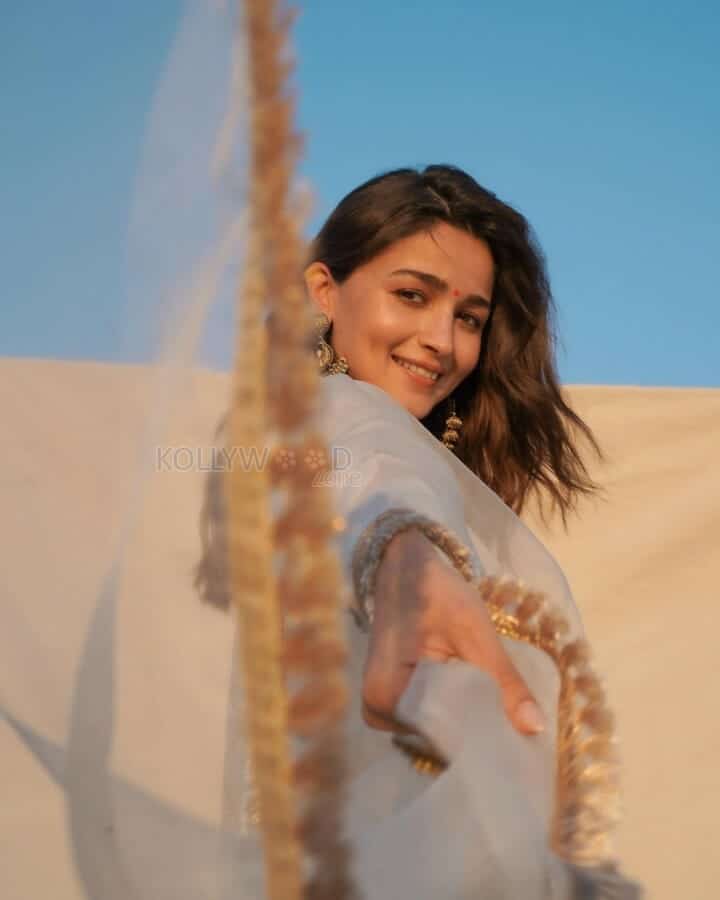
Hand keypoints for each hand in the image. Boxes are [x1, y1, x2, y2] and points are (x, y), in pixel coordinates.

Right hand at [362, 529, 545, 736]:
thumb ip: (504, 682)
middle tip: (519, 730)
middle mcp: (375, 710)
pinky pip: (427, 717)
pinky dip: (453, 711)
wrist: (404, 565)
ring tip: (503, 716)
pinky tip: (479, 704)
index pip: (441, 737)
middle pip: (436, 738)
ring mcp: (379, 705)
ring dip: (466, 722)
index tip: (520, 740)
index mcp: (386, 696)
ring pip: (433, 729)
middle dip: (476, 732)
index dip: (483, 738)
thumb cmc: (434, 593)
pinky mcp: (390, 697)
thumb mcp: (475, 633)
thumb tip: (535, 729)